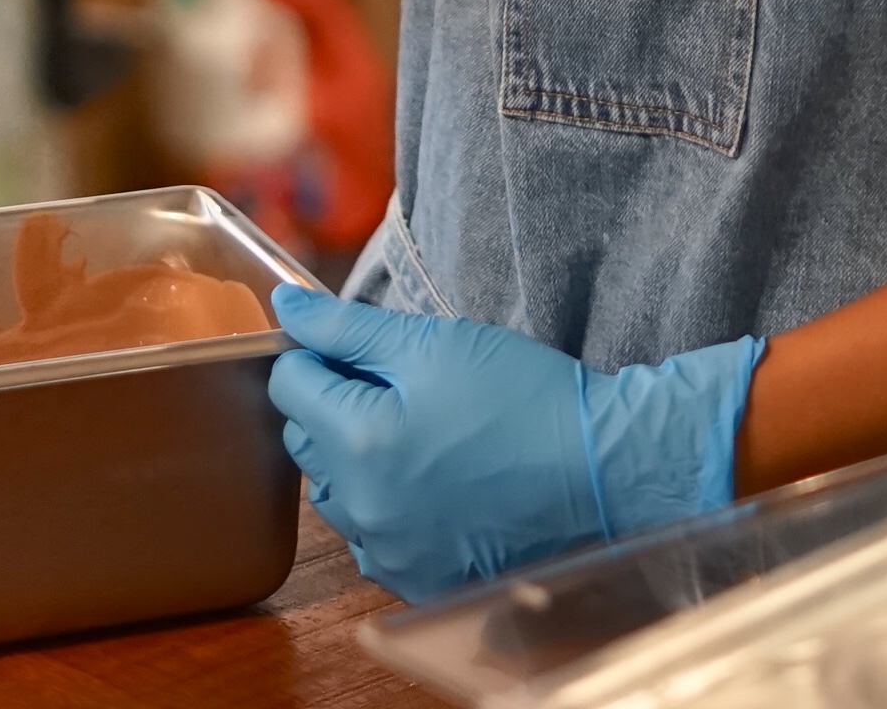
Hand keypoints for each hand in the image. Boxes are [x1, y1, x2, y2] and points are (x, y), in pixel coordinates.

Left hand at [265, 288, 762, 601]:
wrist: (602, 468)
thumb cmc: (525, 395)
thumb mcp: (435, 343)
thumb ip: (348, 328)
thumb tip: (284, 306)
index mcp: (361, 442)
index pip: (290, 386)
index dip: (319, 355)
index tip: (361, 349)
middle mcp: (364, 509)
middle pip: (306, 442)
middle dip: (334, 406)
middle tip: (397, 386)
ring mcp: (391, 553)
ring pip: (336, 493)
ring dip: (357, 460)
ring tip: (420, 435)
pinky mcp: (418, 580)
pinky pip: (373, 536)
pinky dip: (387, 507)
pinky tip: (434, 482)